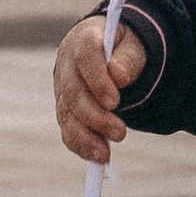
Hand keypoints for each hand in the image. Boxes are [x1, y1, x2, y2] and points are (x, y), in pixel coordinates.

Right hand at [54, 17, 147, 167]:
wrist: (107, 51)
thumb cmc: (122, 47)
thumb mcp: (133, 45)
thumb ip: (128, 59)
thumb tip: (119, 77)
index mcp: (84, 39)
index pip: (85, 56)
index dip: (97, 80)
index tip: (114, 102)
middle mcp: (67, 64)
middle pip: (74, 92)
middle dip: (95, 116)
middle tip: (120, 133)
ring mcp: (62, 87)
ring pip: (67, 114)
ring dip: (85, 137)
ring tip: (105, 155)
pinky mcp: (64, 108)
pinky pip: (67, 128)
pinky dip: (80, 145)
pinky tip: (95, 157)